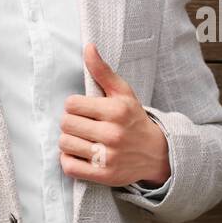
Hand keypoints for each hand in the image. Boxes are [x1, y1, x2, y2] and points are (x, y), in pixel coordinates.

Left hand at [59, 42, 170, 186]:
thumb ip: (103, 71)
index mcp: (116, 111)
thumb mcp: (123, 93)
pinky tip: (80, 154)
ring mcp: (108, 157)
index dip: (74, 106)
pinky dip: (69, 160)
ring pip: (65, 145)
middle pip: (66, 124)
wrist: (156, 153)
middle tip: (82, 125)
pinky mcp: (103, 175)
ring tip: (81, 139)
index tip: (84, 110)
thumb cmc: (134, 120)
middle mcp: (112, 134)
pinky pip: (69, 167)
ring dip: (69, 142)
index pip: (71, 104)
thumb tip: (88, 47)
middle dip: (71, 123)